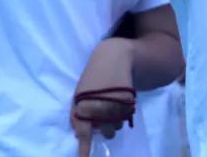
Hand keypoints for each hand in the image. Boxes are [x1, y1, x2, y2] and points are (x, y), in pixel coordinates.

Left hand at [72, 39, 136, 156]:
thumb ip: (76, 115)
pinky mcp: (129, 103)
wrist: (113, 58)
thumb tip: (78, 135)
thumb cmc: (92, 77)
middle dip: (104, 127)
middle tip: (102, 111)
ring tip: (111, 103)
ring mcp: (117, 106)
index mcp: (85, 106)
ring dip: (114, 121)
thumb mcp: (79, 94)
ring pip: (117, 127)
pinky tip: (119, 100)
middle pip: (106, 133)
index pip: (85, 133)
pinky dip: (122, 114)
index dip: (84, 150)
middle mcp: (102, 109)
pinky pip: (126, 119)